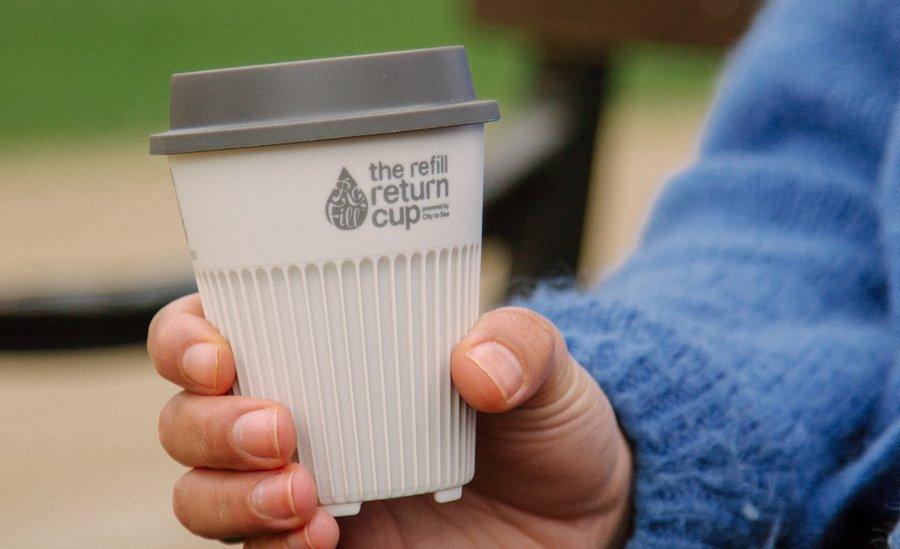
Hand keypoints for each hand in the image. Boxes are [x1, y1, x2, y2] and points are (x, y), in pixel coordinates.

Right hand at [149, 295, 631, 547]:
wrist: (574, 517)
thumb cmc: (542, 424)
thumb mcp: (545, 369)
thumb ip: (521, 346)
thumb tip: (477, 365)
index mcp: (327, 353)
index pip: (219, 332)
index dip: (187, 338)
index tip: (216, 353)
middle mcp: (298, 419)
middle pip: (190, 419)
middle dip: (208, 424)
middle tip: (278, 429)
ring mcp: (303, 491)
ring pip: (201, 493)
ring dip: (229, 493)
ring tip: (303, 493)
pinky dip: (270, 546)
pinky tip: (322, 533)